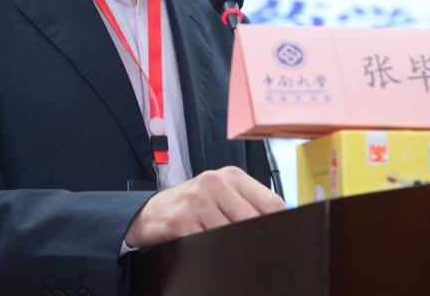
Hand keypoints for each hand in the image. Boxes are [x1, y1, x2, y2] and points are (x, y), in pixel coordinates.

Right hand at [124, 166, 284, 247]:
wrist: (149, 213)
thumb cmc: (191, 207)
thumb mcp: (220, 197)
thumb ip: (247, 207)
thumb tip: (281, 229)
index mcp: (232, 175)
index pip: (271, 203)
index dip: (279, 225)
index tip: (279, 240)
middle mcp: (215, 181)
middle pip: (253, 220)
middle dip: (254, 240)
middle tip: (254, 253)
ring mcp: (198, 199)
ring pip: (232, 234)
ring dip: (232, 249)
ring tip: (225, 250)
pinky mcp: (182, 219)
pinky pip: (208, 244)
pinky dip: (211, 253)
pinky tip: (206, 251)